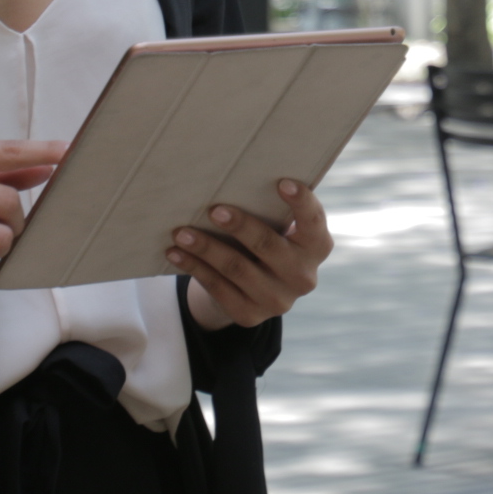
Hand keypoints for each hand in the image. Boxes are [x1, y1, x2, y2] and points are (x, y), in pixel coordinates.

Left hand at [170, 179, 332, 330]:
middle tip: (214, 210)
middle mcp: (303, 276)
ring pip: (236, 268)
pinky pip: (218, 288)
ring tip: (182, 232)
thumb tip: (233, 178)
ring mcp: (278, 300)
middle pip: (268, 245)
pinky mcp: (250, 315)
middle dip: (240, 226)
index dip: (301, 202)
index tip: (282, 182)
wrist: (256, 291)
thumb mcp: (279, 228)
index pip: (313, 221)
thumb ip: (272, 210)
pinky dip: (194, 268)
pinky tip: (176, 253)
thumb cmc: (268, 240)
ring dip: (206, 248)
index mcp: (316, 246)